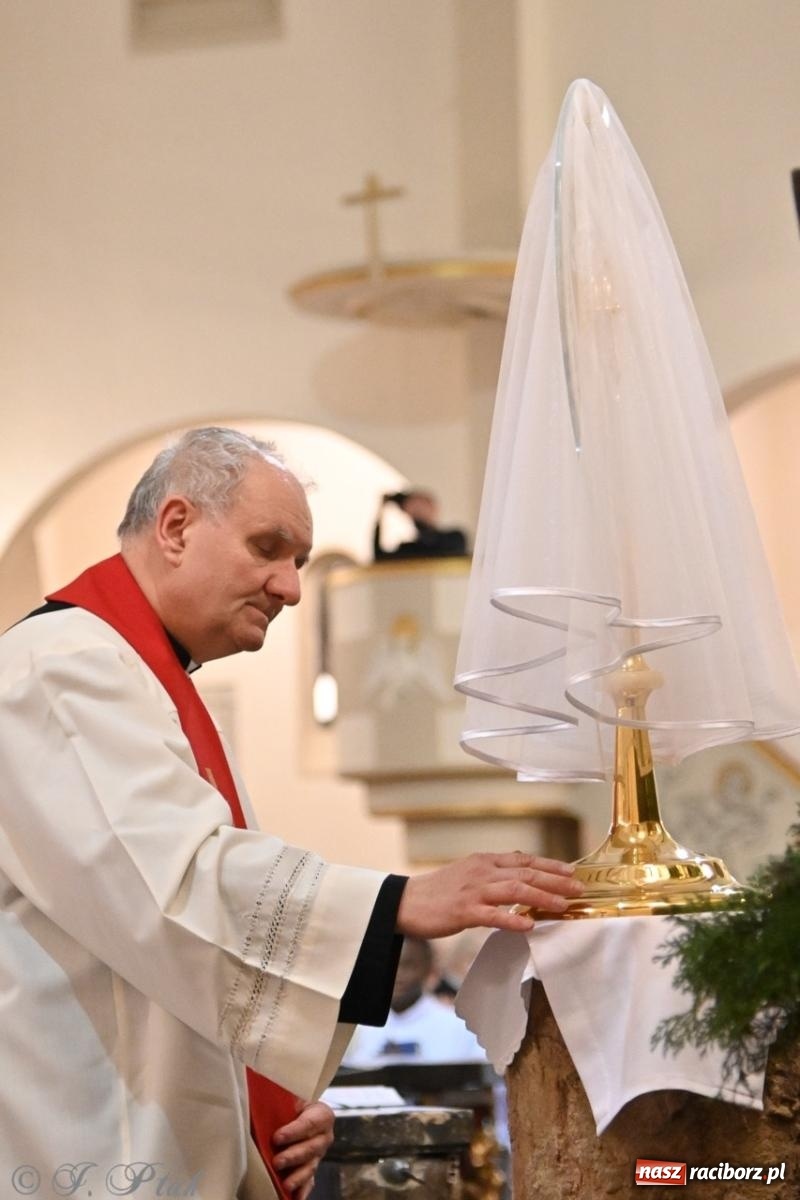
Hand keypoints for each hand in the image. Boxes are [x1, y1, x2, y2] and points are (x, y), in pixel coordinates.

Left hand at [272, 1100, 334, 1197]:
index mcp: (321, 1114)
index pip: (310, 1123)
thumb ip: (280, 1099)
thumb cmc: (292, 1103)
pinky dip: (303, 1190)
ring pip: (310, 1166)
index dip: (294, 1131)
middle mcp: (324, 1136)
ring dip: (298, 1176)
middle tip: (277, 1161)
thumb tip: (259, 1098)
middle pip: (312, 1148)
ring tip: (285, 1184)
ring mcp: (319, 1154)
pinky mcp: (311, 1169)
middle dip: (294, 1156)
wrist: (299, 1113)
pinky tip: (295, 1197)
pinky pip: (309, 1182)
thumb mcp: (290, 1097)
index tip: (277, 1137)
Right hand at [396, 851, 582, 937]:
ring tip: (562, 905)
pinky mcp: (463, 911)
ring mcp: (473, 890)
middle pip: (525, 872)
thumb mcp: (468, 872)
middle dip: (555, 881)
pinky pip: (492, 915)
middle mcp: (482, 871)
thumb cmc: (438, 891)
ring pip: (515, 889)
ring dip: (541, 897)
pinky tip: (529, 925)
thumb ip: (494, 873)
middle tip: (578, 889)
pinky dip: (512, 919)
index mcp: (485, 861)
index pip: (524, 859)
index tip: (572, 872)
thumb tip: (520, 873)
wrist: (405, 901)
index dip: (550, 865)